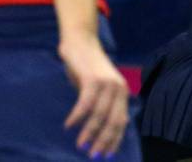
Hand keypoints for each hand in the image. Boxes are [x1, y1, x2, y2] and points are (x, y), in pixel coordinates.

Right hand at [59, 34, 129, 158]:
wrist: (81, 41)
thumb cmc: (87, 66)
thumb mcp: (99, 87)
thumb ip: (105, 104)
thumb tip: (110, 125)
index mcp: (122, 91)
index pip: (121, 121)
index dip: (114, 140)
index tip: (106, 155)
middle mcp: (118, 88)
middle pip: (113, 121)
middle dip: (103, 141)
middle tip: (93, 155)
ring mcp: (107, 83)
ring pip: (99, 115)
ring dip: (89, 133)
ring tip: (80, 145)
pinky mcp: (93, 79)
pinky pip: (85, 104)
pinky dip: (77, 117)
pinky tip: (69, 126)